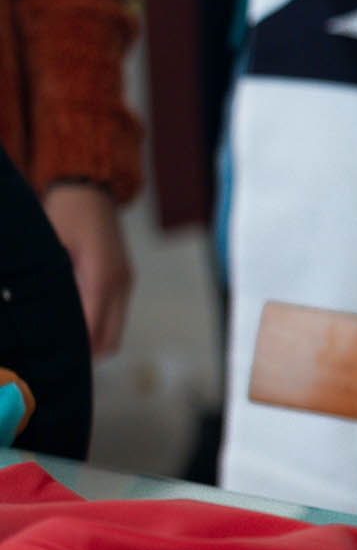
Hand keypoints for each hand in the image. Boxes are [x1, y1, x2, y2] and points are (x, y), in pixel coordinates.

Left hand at [42, 183, 131, 357]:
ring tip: (58, 342)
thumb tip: (39, 318)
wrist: (90, 189)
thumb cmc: (67, 213)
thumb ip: (52, 284)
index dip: (73, 349)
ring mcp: (124, 281)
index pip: (92, 328)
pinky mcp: (122, 279)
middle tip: (52, 358)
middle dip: (84, 352)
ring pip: (113, 329)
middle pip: (110, 338)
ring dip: (91, 339)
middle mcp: (119, 282)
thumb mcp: (52, 248)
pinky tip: (70, 322)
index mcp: (102, 276)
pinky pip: (112, 314)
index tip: (50, 360)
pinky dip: (96, 325)